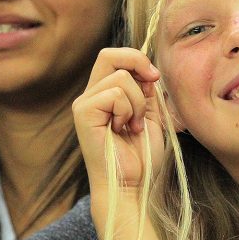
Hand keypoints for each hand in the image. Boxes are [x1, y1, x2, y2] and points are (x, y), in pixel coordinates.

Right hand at [72, 47, 162, 207]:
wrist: (132, 185)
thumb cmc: (141, 156)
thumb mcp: (150, 114)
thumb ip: (146, 90)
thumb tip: (146, 71)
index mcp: (104, 94)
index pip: (114, 57)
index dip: (137, 59)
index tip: (155, 77)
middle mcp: (90, 96)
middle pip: (109, 54)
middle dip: (137, 62)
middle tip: (152, 82)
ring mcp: (84, 104)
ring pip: (120, 78)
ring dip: (138, 102)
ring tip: (134, 125)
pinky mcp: (83, 114)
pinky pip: (114, 94)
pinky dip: (128, 110)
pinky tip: (124, 130)